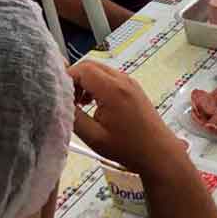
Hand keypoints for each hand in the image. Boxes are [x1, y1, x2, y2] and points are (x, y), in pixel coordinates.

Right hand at [69, 61, 185, 177]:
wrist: (158, 152)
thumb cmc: (128, 147)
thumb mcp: (94, 136)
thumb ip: (74, 117)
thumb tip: (59, 104)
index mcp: (113, 89)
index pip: (83, 69)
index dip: (66, 78)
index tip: (58, 94)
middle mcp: (123, 80)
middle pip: (91, 66)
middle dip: (75, 79)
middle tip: (68, 100)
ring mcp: (130, 82)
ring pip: (100, 71)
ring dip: (86, 82)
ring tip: (80, 105)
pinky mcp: (133, 88)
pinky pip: (110, 78)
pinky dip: (98, 85)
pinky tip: (94, 104)